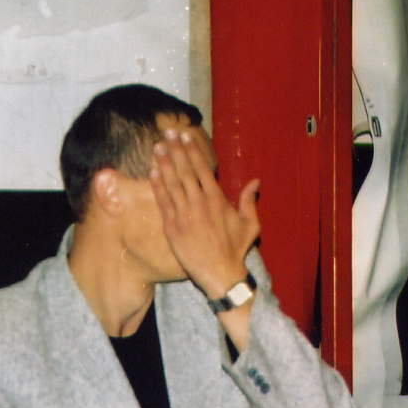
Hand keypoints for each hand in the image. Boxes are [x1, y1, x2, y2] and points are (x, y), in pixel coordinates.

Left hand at [148, 126, 260, 298]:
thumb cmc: (235, 250)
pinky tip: (152, 172)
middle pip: (184, 171)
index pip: (201, 169)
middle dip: (175, 150)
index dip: (192, 150)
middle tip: (167, 132)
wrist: (220, 274)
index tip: (185, 136)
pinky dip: (157, 186)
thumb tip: (256, 182)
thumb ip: (249, 201)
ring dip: (164, 163)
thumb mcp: (250, 225)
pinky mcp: (172, 227)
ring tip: (157, 147)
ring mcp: (183, 215)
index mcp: (216, 199)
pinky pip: (163, 202)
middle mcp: (198, 203)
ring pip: (171, 183)